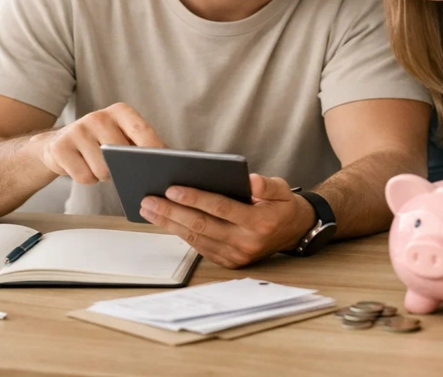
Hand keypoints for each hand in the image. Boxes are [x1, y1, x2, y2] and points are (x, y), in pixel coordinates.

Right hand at [34, 102, 164, 183]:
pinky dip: (86, 179)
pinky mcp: (61, 147)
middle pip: (122, 156)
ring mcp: (77, 130)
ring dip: (103, 175)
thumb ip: (144, 144)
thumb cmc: (102, 143)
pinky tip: (81, 166)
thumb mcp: (124, 136)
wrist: (60, 144)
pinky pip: (84, 177)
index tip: (163, 165)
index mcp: (120, 111)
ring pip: (103, 170)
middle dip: (123, 168)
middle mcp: (98, 116)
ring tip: (96, 164)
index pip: (142, 131)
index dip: (154, 150)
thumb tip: (169, 160)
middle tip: (117, 164)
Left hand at [139, 174, 316, 268]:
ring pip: (196, 238)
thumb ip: (267, 184)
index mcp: (259, 222)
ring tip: (149, 209)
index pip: (221, 208)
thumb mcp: (282, 189)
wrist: (294, 233)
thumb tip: (250, 180)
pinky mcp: (229, 262)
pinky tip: (166, 221)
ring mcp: (236, 256)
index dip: (195, 199)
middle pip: (202, 225)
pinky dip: (181, 233)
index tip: (172, 189)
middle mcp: (246, 243)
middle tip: (148, 200)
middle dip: (171, 212)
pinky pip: (200, 247)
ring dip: (169, 224)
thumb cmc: (282, 206)